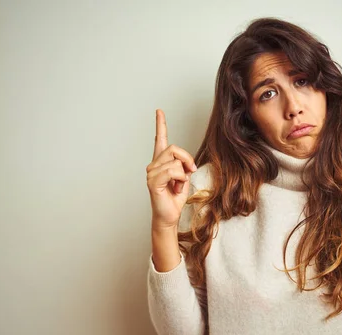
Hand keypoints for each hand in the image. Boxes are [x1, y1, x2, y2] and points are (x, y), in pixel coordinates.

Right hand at [146, 109, 196, 229]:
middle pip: (174, 148)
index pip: (160, 140)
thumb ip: (184, 165)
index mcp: (161, 162)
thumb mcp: (184, 178)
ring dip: (183, 174)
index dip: (160, 125)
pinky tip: (175, 188)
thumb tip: (186, 162)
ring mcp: (151, 173)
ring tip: (178, 186)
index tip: (159, 111)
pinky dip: (179, 180)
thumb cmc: (175, 198)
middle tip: (190, 173)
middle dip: (187, 160)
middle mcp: (154, 165)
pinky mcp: (152, 181)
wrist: (169, 216)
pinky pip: (172, 171)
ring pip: (175, 161)